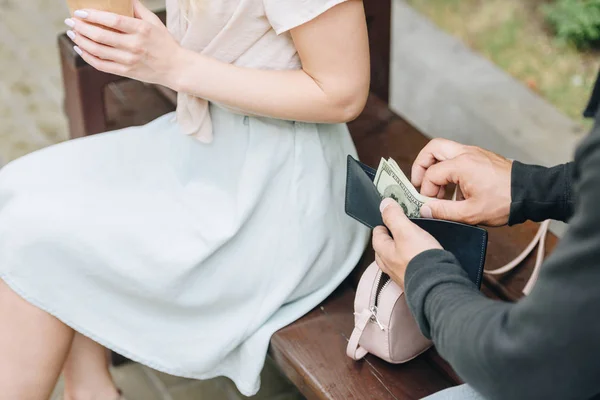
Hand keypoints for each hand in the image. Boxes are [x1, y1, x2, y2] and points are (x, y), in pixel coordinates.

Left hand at [65, 0, 182, 88]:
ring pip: (98, 51)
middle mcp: (134, 46)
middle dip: (81, 28)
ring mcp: (129, 61)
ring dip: (81, 41)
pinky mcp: (127, 72)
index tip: (79, 12)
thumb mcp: (155, 22)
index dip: (93, 16)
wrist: (176, 68)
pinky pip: (101, 65)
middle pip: (101, 36)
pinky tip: (80, 48)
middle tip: (70, 21)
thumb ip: (137, 9)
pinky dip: (88, 57)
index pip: (112, 21)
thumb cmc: (165, 42)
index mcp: (141, 30)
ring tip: (72, 33)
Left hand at [373, 199, 441, 288]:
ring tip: (414, 242)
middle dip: (392, 237)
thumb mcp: (406, 231)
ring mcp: (401, 275)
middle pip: (385, 247)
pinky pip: (409, 267)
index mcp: (382, 252)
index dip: (385, 223)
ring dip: (403, 250)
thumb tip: (384, 204)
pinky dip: (414, 261)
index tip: (393, 217)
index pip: (377, 233)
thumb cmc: (420, 259)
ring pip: (397, 258)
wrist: (438, 285)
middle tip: (404, 228)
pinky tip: (423, 258)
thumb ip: (394, 217)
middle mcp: (388, 265)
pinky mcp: (414, 281)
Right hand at [412, 139, 512, 225]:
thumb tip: (424, 209)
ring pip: (444, 151)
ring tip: (437, 190)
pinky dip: (449, 169)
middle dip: (421, 165)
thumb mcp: (470, 213)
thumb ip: (443, 211)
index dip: (425, 190)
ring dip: (436, 168)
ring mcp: (474, 153)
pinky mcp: (481, 157)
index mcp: (462, 165)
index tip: (429, 204)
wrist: (531, 193)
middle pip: (432, 149)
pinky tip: (453, 189)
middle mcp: (466, 153)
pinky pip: (457, 157)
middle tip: (418, 183)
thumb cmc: (504, 202)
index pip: (431, 174)